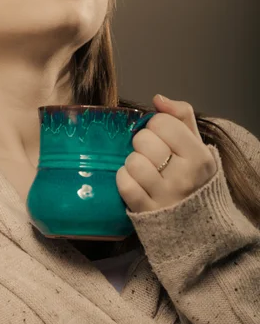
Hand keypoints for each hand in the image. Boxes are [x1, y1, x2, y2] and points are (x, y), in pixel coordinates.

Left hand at [116, 95, 216, 212]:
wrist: (197, 224)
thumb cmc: (193, 177)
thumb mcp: (197, 146)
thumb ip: (181, 116)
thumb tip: (158, 99)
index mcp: (199, 157)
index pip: (162, 122)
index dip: (156, 125)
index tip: (163, 137)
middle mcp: (184, 177)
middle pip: (143, 140)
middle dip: (143, 143)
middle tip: (152, 154)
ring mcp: (164, 197)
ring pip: (132, 161)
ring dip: (134, 162)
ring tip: (145, 169)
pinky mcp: (145, 212)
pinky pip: (123, 183)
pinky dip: (125, 179)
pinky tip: (135, 182)